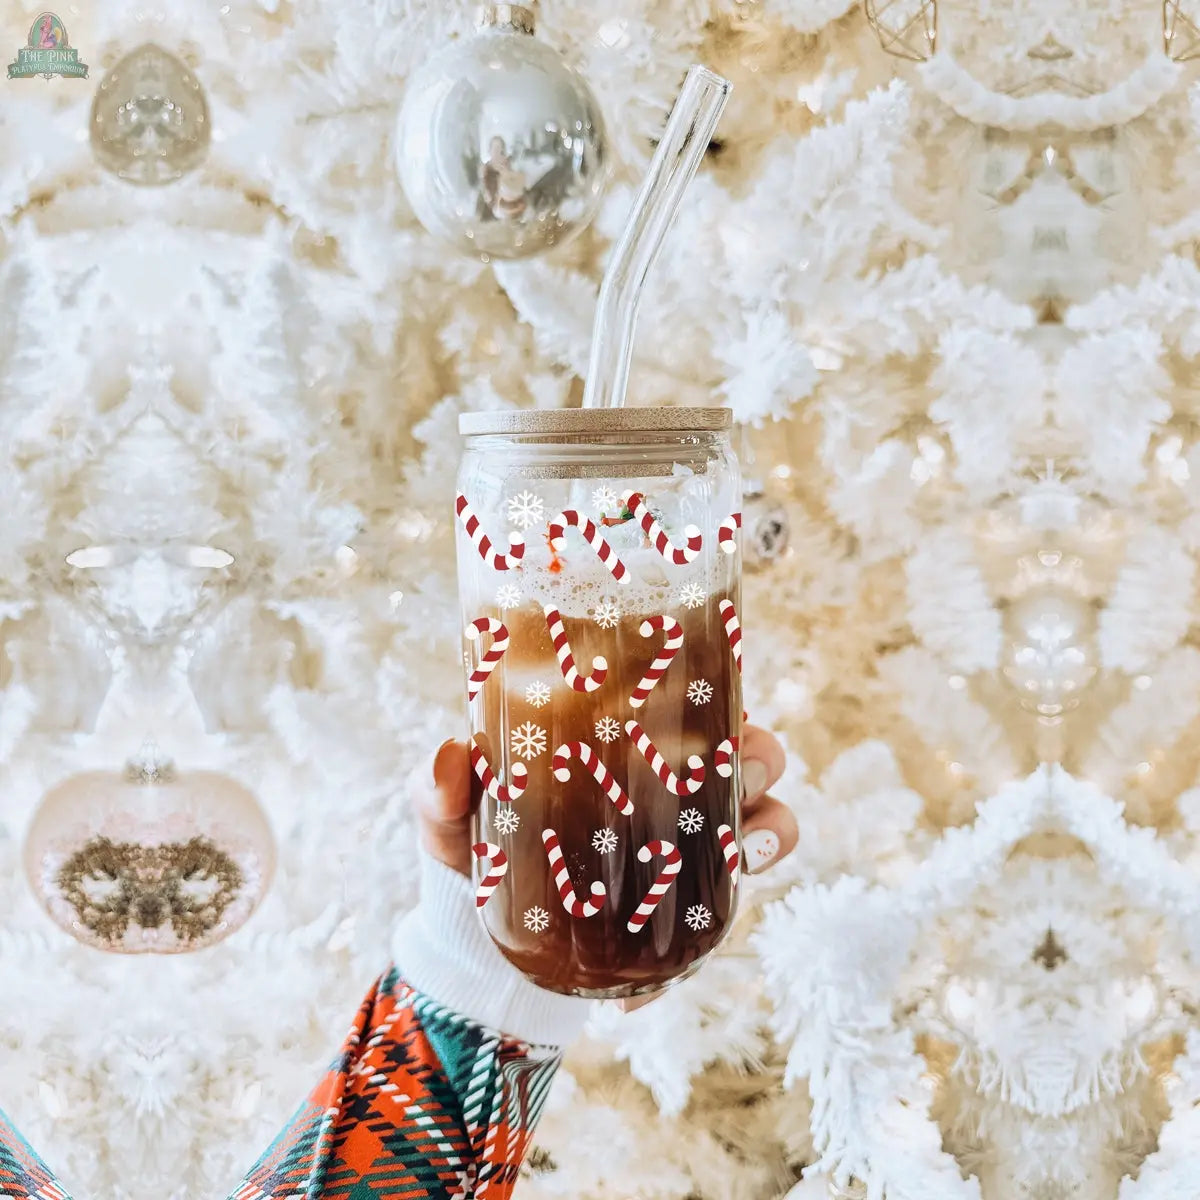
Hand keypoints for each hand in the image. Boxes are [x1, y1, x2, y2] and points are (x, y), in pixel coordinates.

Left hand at [420, 727, 798, 1007]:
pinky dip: (696, 952)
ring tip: (744, 856)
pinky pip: (721, 922)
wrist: (484, 938)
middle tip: (737, 777)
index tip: (716, 705)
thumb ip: (440, 788)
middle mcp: (672, 788)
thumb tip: (450, 759)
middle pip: (749, 756)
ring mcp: (688, 849)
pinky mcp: (686, 913)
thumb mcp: (451, 815)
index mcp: (628, 745)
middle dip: (759, 760)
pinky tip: (642, 979)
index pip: (690, 706)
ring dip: (770, 834)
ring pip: (766, 826)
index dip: (718, 697)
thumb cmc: (480, 848)